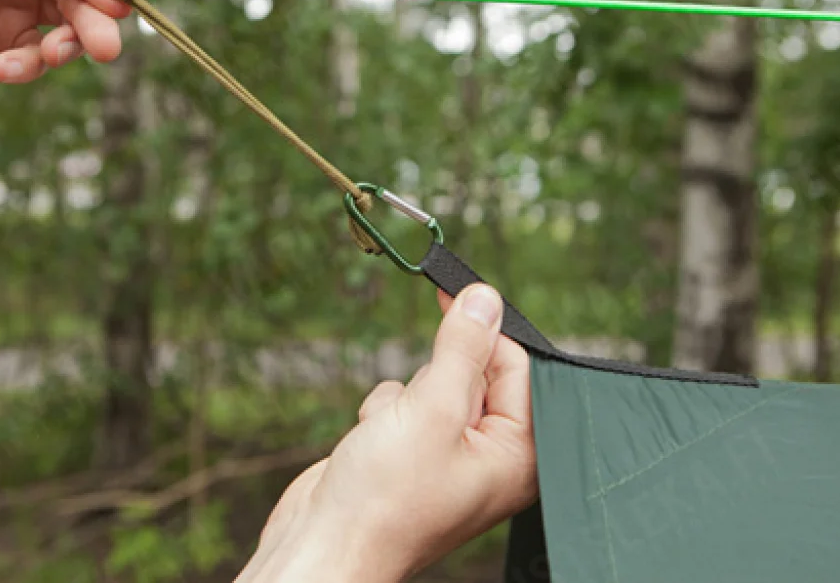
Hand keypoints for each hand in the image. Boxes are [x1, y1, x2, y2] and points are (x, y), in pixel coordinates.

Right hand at [236, 284, 536, 582]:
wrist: (321, 545)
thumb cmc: (384, 499)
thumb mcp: (431, 410)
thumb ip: (462, 349)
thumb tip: (484, 298)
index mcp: (517, 453)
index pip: (516, 366)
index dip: (483, 333)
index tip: (453, 295)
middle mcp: (490, 453)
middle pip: (473, 371)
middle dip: (434, 377)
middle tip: (419, 407)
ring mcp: (447, 452)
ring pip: (431, 382)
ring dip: (404, 397)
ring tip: (392, 435)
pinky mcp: (410, 451)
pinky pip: (403, 402)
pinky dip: (383, 411)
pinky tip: (371, 441)